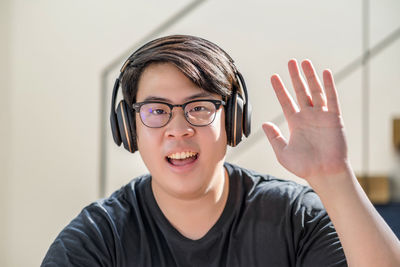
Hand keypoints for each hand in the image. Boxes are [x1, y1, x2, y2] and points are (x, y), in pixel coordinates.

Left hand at [262, 59, 348, 184]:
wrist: (324, 174)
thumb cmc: (304, 167)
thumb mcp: (283, 152)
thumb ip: (274, 137)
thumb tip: (264, 123)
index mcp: (295, 123)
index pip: (286, 101)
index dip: (279, 89)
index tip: (273, 76)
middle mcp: (308, 116)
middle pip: (300, 91)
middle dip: (295, 77)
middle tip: (290, 62)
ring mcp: (321, 116)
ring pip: (315, 91)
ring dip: (310, 76)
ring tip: (304, 62)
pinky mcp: (334, 119)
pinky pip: (332, 99)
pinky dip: (329, 86)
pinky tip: (325, 73)